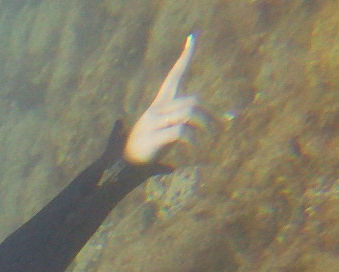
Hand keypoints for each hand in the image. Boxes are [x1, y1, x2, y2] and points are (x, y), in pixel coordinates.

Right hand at [126, 35, 209, 165]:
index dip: (185, 56)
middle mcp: (157, 109)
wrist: (123, 167)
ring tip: (210, 137)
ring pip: (189, 112)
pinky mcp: (154, 137)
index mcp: (160, 104)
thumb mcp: (163, 135)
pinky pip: (181, 130)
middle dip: (207, 115)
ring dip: (205, 125)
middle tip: (215, 130)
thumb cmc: (145, 152)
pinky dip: (193, 138)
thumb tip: (187, 143)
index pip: (174, 75)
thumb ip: (178, 127)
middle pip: (192, 100)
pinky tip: (196, 146)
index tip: (192, 37)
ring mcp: (154, 123)